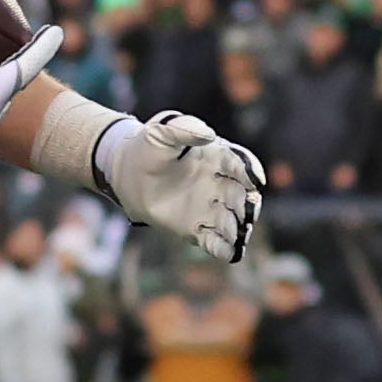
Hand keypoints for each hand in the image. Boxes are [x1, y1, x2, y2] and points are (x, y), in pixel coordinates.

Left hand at [96, 110, 267, 262]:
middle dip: (247, 204)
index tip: (254, 180)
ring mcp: (210, 208)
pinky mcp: (196, 229)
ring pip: (233, 221)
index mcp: (217, 158)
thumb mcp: (162, 133)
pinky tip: (229, 252)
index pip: (241, 164)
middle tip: (246, 209)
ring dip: (239, 229)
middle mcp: (219, 184)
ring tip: (239, 233)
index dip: (250, 172)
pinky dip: (225, 248)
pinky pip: (216, 242)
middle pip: (242, 196)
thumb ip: (184, 129)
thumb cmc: (147, 148)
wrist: (127, 175)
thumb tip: (209, 134)